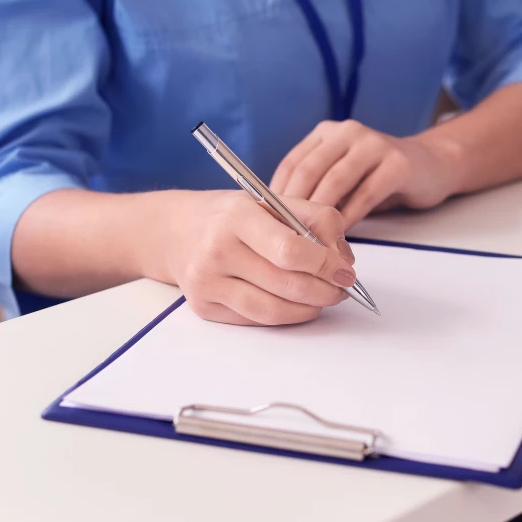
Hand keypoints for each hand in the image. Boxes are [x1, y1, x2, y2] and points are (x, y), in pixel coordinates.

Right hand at [164, 191, 357, 325]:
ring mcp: (206, 282)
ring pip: (272, 310)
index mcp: (238, 216)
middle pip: (286, 285)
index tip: (345, 272)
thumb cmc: (231, 216)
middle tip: (341, 290)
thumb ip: (315, 220)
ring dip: (308, 309)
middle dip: (324, 292)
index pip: (290, 251)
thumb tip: (342, 260)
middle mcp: (217, 249)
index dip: (325, 266)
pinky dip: (284, 316)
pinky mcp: (203, 306)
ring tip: (322, 299)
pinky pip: (255, 320)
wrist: (176, 231)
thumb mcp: (271, 201)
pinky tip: (295, 304)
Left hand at [270, 120, 459, 227]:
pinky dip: (351, 217)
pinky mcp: (397, 163)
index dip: (277, 195)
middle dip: (295, 206)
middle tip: (285, 237)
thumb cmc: (379, 177)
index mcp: (327, 133)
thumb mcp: (342, 176)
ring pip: (336, 181)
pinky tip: (342, 235)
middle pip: (310, 170)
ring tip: (311, 240)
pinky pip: (366, 194)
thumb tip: (278, 220)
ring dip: (320, 214)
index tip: (268, 223)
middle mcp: (348, 132)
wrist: (432, 166)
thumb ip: (316, 187)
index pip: (293, 163)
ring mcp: (374, 144)